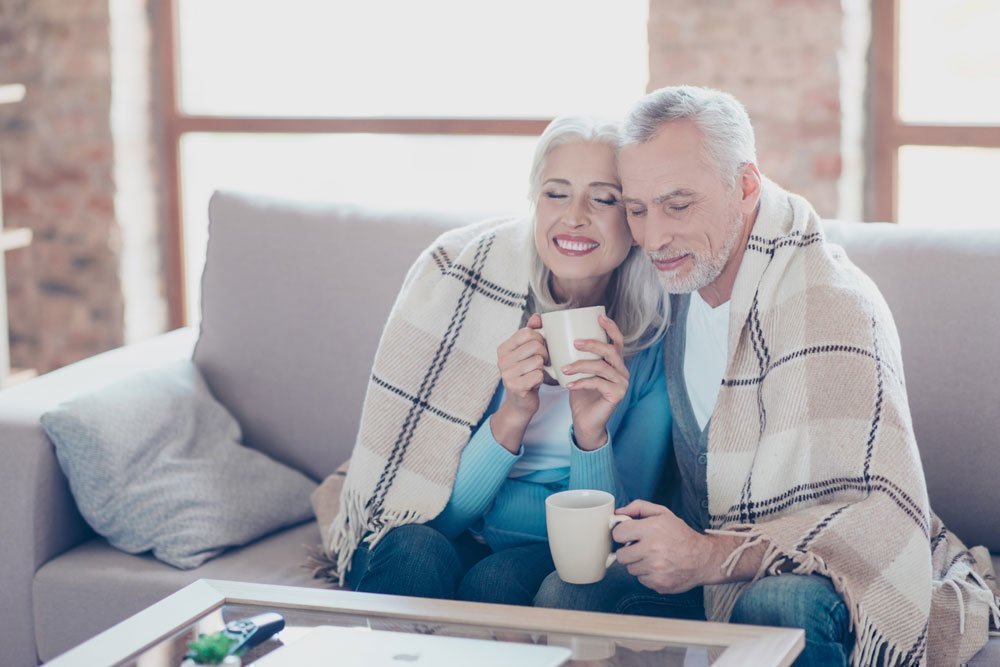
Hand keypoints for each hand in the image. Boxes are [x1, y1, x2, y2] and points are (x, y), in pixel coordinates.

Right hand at [491, 313, 547, 451]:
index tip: (541, 348)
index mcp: (503, 348)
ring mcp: (506, 374)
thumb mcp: (527, 353)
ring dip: (543, 368)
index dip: (540, 338)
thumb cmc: (526, 374)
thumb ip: (531, 333)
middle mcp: (501, 360)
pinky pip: (538, 375)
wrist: (520, 403)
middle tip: (542, 362)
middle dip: (544, 353)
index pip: (527, 332)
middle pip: (535, 345)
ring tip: (538, 372)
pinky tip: (536, 382)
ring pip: (538, 360)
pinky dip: (541, 379)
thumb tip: (538, 316)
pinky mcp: (515, 386)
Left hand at [564, 314, 628, 449]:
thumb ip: (575, 356)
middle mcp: (622, 371)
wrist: (585, 421)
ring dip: (581, 365)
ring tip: (564, 368)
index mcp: (614, 362)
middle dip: (593, 344)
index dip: (611, 327)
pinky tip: (569, 385)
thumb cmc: (581, 394)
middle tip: (575, 343)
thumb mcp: (577, 372)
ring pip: (602, 367)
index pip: (617, 341)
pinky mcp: (617, 395)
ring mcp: (622, 383)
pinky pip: (598, 383)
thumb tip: (556, 337)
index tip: (599, 316)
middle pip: (611, 351)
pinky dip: (581, 382)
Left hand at [611, 500, 713, 593]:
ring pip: (630, 569)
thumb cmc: (681, 534)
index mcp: (652, 529)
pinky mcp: (659, 584)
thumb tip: (617, 513)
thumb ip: (638, 507)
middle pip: (621, 555)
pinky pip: (641, 580)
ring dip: (638, 563)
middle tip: (640, 547)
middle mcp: (653, 549)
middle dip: (628, 551)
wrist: (703, 558)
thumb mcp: (663, 513)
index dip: (623, 534)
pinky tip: (658, 567)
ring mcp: (656, 569)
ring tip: (652, 557)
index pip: (618, 534)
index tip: (629, 534)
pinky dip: (647, 574)